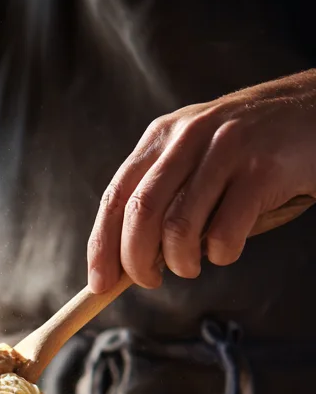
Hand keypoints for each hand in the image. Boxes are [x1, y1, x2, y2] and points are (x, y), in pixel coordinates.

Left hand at [87, 69, 315, 292]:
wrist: (314, 110)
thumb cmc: (247, 148)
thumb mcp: (193, 153)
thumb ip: (160, 193)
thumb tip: (123, 259)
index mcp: (161, 138)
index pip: (116, 197)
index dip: (101, 245)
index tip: (98, 283)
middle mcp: (188, 138)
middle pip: (141, 214)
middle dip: (136, 260)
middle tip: (148, 281)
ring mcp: (225, 151)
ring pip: (180, 227)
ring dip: (180, 262)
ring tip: (190, 266)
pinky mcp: (261, 170)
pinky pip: (225, 232)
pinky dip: (220, 254)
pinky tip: (225, 249)